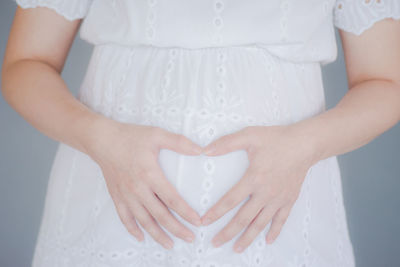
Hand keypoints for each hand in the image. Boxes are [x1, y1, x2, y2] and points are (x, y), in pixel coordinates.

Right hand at [85, 117, 202, 249]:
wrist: (102, 140)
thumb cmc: (130, 136)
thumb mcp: (157, 135)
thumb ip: (179, 142)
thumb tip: (200, 150)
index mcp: (150, 175)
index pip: (172, 199)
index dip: (186, 212)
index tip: (198, 221)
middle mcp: (138, 189)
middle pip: (160, 215)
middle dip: (177, 229)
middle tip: (190, 238)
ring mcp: (126, 195)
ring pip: (143, 221)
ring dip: (157, 234)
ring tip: (170, 244)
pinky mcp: (117, 197)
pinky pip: (124, 218)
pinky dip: (133, 230)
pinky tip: (141, 237)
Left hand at [200, 125, 317, 252]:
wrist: (305, 144)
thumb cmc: (277, 138)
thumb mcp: (249, 135)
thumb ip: (226, 143)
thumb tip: (205, 150)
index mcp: (253, 178)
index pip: (230, 200)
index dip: (216, 212)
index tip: (204, 222)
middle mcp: (265, 193)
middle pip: (243, 218)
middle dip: (228, 232)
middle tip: (215, 243)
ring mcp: (278, 199)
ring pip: (260, 223)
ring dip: (248, 237)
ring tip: (236, 249)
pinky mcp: (289, 200)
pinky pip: (281, 220)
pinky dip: (274, 231)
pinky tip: (268, 241)